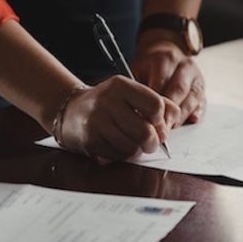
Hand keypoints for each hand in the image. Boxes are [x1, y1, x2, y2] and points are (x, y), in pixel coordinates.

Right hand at [58, 75, 179, 160]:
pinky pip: (118, 156)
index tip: (157, 123)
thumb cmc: (108, 103)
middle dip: (153, 142)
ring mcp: (97, 121)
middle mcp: (108, 101)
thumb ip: (157, 103)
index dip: (161, 120)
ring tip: (132, 143)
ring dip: (137, 150)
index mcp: (121, 85)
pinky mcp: (90, 140)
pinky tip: (117, 145)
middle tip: (151, 142)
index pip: (156, 105)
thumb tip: (172, 121)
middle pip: (146, 132)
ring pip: (132, 147)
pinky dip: (122, 155)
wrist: (70, 110)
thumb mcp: (131, 93)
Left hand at [132, 36, 205, 126]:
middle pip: (179, 90)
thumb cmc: (148, 67)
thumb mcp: (138, 70)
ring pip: (192, 98)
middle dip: (169, 112)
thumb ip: (137, 88)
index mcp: (166, 59)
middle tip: (159, 128)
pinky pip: (202, 103)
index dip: (154, 103)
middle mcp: (184, 66)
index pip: (161, 82)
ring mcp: (196, 77)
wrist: (166, 53)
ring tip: (169, 129)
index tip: (146, 118)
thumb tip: (134, 111)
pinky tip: (190, 121)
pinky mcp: (203, 89)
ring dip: (181, 116)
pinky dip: (196, 114)